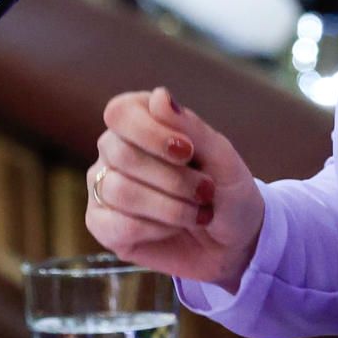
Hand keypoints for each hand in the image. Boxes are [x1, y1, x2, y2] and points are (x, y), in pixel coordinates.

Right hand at [84, 86, 263, 290]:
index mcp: (139, 120)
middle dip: (173, 178)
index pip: (120, 113)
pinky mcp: (103, 225)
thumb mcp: (221, 156)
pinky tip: (172, 229)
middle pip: (121, 154)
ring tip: (197, 213)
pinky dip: (155, 230)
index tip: (187, 152)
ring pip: (119, 191)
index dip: (152, 133)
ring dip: (170, 208)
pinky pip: (116, 226)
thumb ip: (190, 126)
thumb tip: (159, 97)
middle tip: (205, 190)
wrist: (234, 240)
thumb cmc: (227, 190)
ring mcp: (103, 187)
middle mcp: (114, 150)